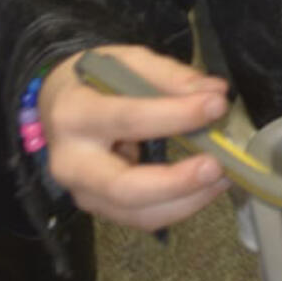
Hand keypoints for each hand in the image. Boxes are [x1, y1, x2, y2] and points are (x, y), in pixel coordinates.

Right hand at [40, 45, 230, 230]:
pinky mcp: (102, 209)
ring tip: (223, 176)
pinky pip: (145, 218)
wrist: (58, 107)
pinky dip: (182, 206)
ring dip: (188, 200)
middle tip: (217, 165)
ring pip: (138, 214)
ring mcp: (84, 193)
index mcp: (73, 114)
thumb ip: (169, 75)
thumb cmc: (94, 81)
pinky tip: (208, 186)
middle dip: (176, 181)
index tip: (216, 105)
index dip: (175, 115)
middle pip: (123, 187)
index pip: (127, 118)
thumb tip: (214, 92)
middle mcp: (71, 162)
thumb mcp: (126, 62)